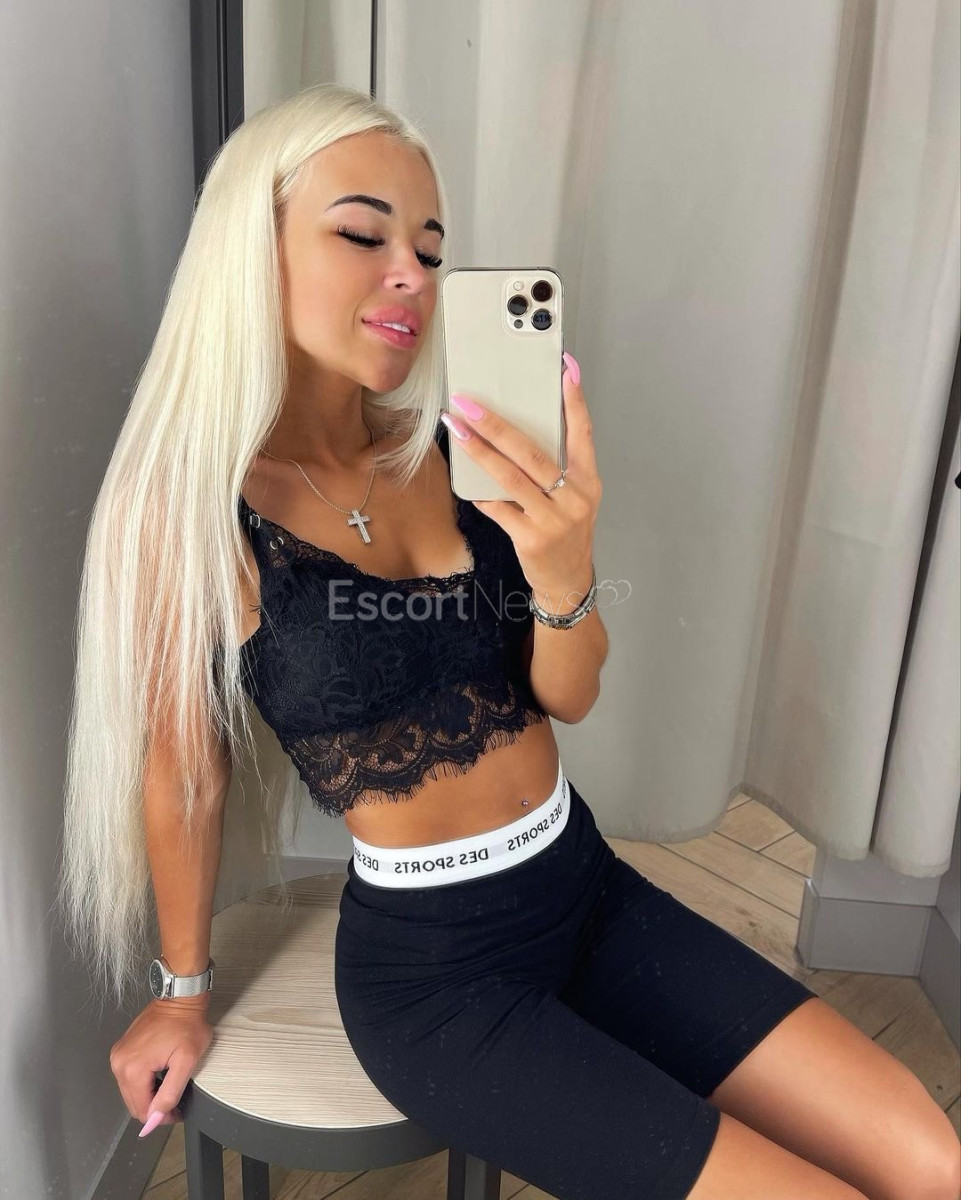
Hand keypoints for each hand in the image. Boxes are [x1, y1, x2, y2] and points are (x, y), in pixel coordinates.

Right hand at [110, 996, 213, 1134]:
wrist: (179, 998)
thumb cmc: (187, 1024)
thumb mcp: (186, 1061)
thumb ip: (171, 1092)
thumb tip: (157, 1116)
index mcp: (133, 1069)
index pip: (141, 1109)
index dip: (160, 1117)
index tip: (176, 1112)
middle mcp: (119, 1063)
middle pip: (133, 1103)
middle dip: (154, 1108)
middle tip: (175, 1102)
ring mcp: (118, 1055)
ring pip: (130, 1091)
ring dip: (148, 1095)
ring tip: (168, 1085)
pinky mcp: (121, 1050)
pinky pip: (128, 1077)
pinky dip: (142, 1082)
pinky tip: (158, 1074)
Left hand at [443, 351, 601, 608]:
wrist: (567, 581)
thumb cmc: (566, 532)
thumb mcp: (574, 498)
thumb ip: (556, 468)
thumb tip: (515, 432)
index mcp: (588, 481)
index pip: (583, 432)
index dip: (575, 399)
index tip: (565, 367)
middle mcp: (575, 498)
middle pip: (531, 453)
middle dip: (497, 424)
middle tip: (469, 403)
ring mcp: (553, 519)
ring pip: (510, 477)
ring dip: (479, 450)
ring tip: (457, 428)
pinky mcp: (531, 538)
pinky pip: (498, 507)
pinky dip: (481, 492)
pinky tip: (466, 479)